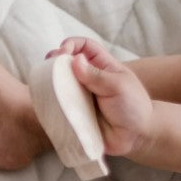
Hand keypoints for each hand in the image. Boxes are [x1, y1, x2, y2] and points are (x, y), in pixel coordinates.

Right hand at [47, 38, 151, 155]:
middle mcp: (88, 79)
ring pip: (59, 85)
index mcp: (101, 66)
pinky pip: (59, 106)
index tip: (63, 52)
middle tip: (48, 67)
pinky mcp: (74, 114)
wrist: (136, 137)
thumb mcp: (119, 86)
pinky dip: (50, 103)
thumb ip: (97, 75)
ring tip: (44, 85)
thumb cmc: (133, 106)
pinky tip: (46, 102)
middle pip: (66, 63)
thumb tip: (75, 60)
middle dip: (54, 61)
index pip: (84, 46)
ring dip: (49, 82)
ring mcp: (80, 96)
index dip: (72, 44)